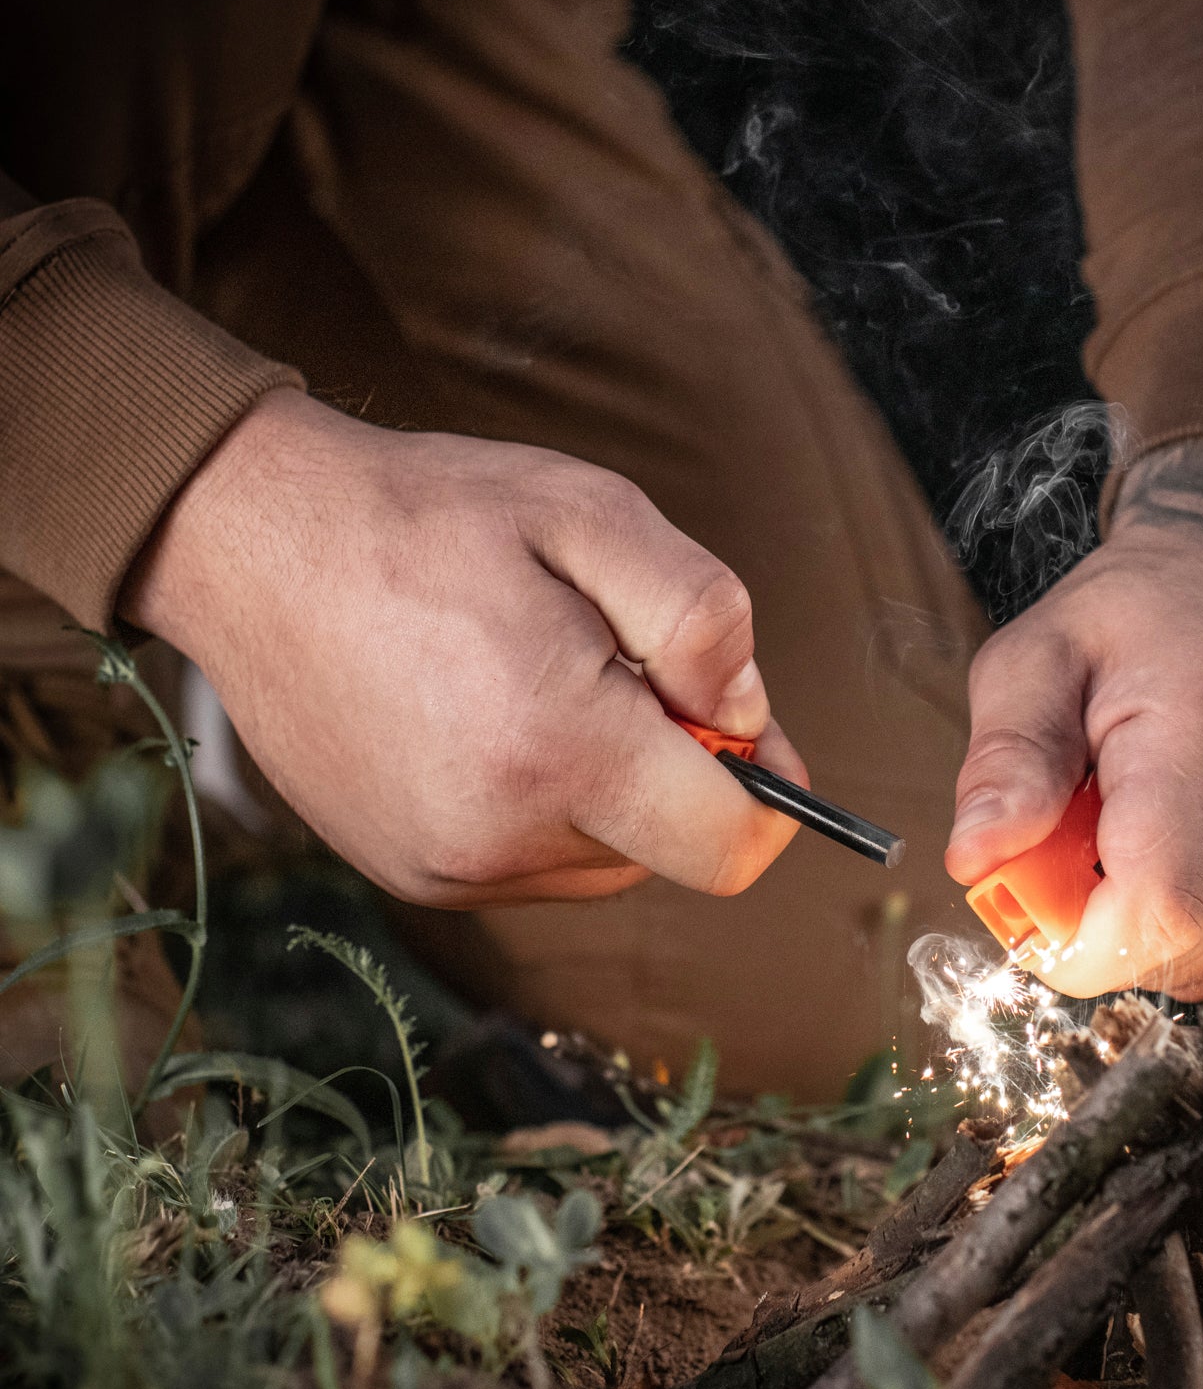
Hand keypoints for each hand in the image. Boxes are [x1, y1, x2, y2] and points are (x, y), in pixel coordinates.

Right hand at [123, 389, 805, 905]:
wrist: (250, 544)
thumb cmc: (428, 517)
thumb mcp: (595, 513)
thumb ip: (704, 618)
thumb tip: (748, 718)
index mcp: (558, 750)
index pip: (726, 848)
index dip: (766, 796)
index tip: (743, 732)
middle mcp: (500, 838)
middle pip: (671, 851)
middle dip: (678, 771)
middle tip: (618, 668)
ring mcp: (447, 870)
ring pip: (607, 861)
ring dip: (611, 788)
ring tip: (539, 684)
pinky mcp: (414, 875)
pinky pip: (538, 864)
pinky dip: (549, 806)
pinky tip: (494, 722)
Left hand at [944, 435, 1202, 997]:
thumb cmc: (1137, 625)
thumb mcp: (1037, 659)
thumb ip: (1007, 761)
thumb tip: (975, 856)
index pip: (1158, 911)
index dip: (1072, 935)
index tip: (1031, 884)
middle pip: (1162, 948)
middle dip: (1091, 912)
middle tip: (1084, 820)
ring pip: (1190, 964)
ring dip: (1138, 913)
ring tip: (1142, 818)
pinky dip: (1187, 917)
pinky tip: (1189, 838)